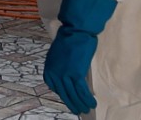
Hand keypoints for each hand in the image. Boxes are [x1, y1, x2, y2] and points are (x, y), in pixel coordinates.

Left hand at [43, 0, 116, 115]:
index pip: (55, 88)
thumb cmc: (69, 39)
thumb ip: (60, 66)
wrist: (75, 31)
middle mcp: (54, 74)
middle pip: (64, 94)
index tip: (70, 99)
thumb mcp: (59, 55)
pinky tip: (92, 103)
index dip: (64, 95)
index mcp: (49, 69)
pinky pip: (82, 91)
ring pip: (74, 95)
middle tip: (78, 110)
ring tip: (87, 109)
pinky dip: (87, 98)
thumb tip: (67, 74)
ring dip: (81, 103)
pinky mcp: (75, 74)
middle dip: (72, 103)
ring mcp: (64, 75)